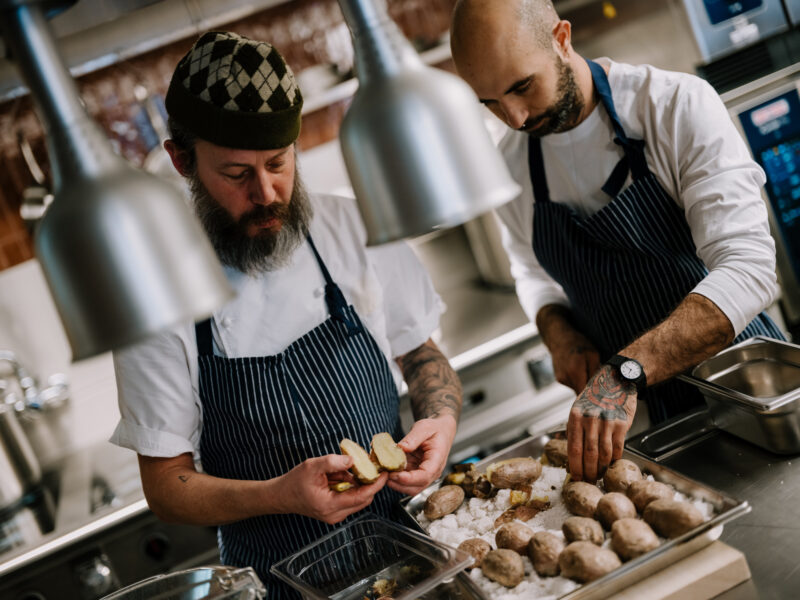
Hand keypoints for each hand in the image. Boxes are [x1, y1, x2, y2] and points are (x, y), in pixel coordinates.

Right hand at [276, 454, 387, 524]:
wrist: (281, 496)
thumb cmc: (294, 482)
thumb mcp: (313, 466)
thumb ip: (333, 462)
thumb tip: (353, 460)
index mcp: (330, 505)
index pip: (362, 497)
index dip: (376, 484)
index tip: (385, 472)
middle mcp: (335, 515)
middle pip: (364, 499)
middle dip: (370, 482)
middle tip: (374, 465)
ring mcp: (335, 515)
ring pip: (358, 499)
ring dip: (359, 484)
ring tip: (352, 468)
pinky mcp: (335, 511)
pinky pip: (351, 499)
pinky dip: (352, 486)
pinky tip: (344, 475)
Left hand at [388, 415, 456, 495]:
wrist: (440, 430)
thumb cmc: (434, 429)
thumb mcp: (424, 428)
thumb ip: (413, 438)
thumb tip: (400, 448)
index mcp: (437, 459)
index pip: (425, 475)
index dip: (410, 478)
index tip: (395, 475)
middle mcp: (432, 471)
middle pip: (417, 487)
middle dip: (399, 484)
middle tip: (385, 474)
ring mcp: (424, 474)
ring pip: (410, 488)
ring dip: (396, 484)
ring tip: (384, 473)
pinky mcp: (416, 473)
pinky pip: (406, 481)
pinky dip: (396, 479)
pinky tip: (387, 470)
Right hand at [550, 332, 601, 393]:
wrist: (559, 338)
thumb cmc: (577, 343)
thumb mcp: (593, 354)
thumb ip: (596, 372)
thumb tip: (599, 387)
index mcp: (575, 371)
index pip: (585, 394)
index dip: (593, 395)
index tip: (600, 394)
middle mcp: (566, 377)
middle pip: (581, 392)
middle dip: (589, 388)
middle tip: (595, 378)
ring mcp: (561, 379)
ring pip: (577, 388)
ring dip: (583, 382)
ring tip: (584, 368)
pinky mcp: (559, 379)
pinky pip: (572, 384)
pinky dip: (576, 379)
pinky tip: (577, 368)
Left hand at [567, 364, 635, 482]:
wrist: (615, 381)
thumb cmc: (595, 397)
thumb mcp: (578, 408)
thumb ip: (575, 429)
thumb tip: (572, 457)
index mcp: (575, 417)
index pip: (573, 449)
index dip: (575, 467)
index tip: (576, 478)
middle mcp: (590, 419)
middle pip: (588, 454)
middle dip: (588, 472)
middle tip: (589, 481)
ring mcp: (606, 422)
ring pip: (603, 453)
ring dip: (601, 468)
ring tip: (599, 475)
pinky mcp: (621, 424)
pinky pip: (617, 448)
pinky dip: (614, 459)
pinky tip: (611, 464)